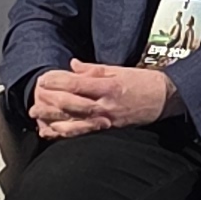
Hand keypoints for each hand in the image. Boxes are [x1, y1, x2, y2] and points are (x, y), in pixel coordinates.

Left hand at [28, 62, 173, 136]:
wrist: (165, 99)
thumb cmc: (144, 82)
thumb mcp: (119, 70)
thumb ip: (93, 69)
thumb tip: (72, 65)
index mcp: (108, 86)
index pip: (76, 84)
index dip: (57, 81)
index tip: (44, 79)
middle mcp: (106, 105)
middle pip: (71, 104)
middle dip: (50, 102)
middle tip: (35, 100)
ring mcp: (106, 120)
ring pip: (74, 123)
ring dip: (54, 121)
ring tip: (38, 118)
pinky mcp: (108, 130)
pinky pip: (83, 133)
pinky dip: (66, 134)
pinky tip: (54, 132)